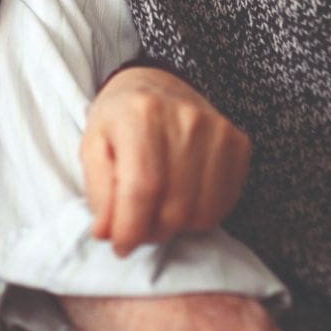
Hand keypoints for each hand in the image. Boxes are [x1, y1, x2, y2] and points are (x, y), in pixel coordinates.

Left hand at [82, 64, 251, 254]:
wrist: (157, 84)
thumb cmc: (119, 120)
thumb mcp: (93, 147)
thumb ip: (98, 192)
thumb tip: (108, 233)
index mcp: (140, 114)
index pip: (141, 189)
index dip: (130, 228)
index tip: (120, 245)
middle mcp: (185, 119)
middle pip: (173, 207)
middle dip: (150, 231)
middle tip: (136, 227)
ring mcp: (217, 130)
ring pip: (201, 212)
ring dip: (176, 226)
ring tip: (157, 211)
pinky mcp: (238, 143)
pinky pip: (223, 203)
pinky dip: (200, 215)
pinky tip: (182, 200)